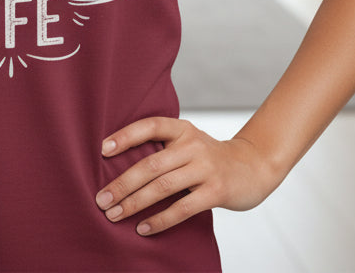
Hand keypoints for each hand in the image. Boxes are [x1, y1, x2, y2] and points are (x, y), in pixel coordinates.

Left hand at [95, 117, 280, 235]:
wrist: (253, 167)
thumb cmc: (209, 158)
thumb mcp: (188, 143)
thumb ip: (163, 148)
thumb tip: (119, 166)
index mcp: (182, 129)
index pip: (150, 126)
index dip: (126, 136)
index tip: (102, 149)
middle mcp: (193, 145)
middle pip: (151, 164)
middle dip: (122, 184)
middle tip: (101, 199)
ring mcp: (205, 168)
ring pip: (163, 187)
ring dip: (135, 203)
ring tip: (115, 215)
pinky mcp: (216, 191)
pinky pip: (183, 207)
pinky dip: (161, 219)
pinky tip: (144, 228)